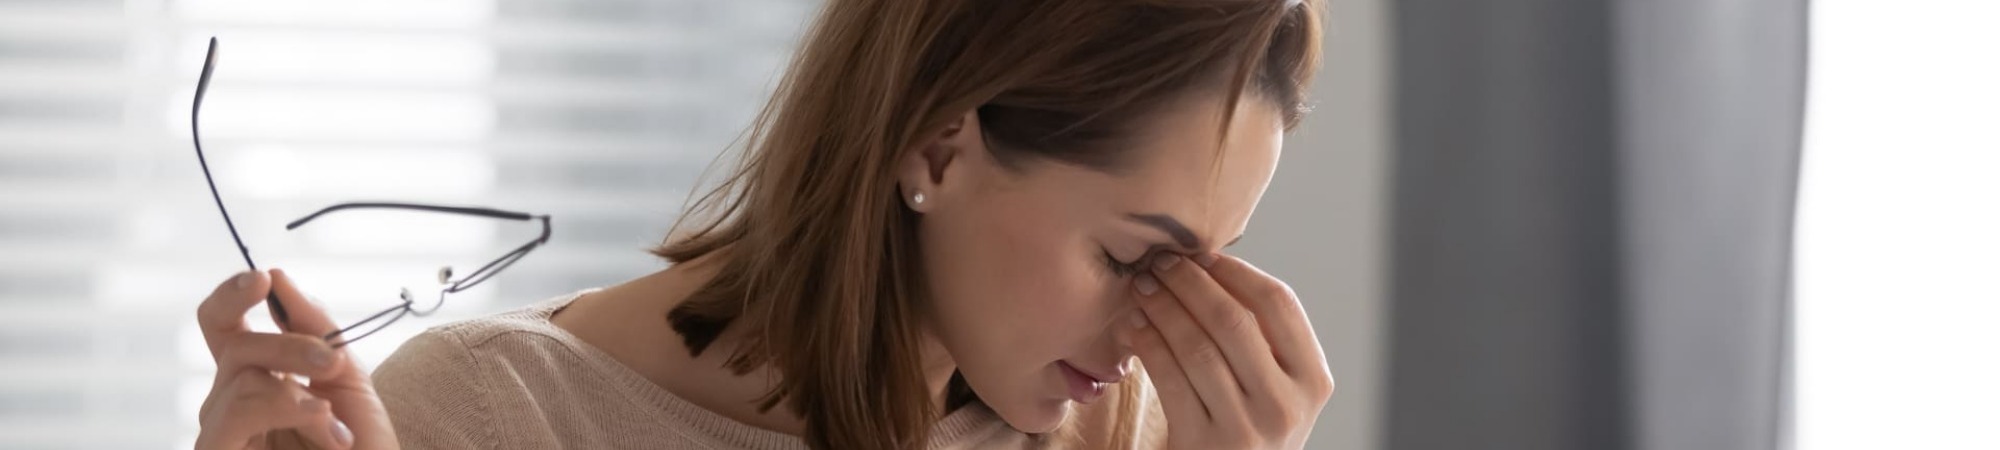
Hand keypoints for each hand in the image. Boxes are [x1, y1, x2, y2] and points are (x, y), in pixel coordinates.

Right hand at [195, 269, 399, 449]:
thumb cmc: (357, 446)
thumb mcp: (346, 379)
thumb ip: (316, 329)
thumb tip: (277, 277)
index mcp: (255, 376)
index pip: (223, 323)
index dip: (232, 295)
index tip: (263, 279)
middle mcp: (228, 400)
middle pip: (234, 342)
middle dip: (290, 343)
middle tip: (334, 361)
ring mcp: (220, 431)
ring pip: (241, 374)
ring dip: (299, 387)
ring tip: (333, 420)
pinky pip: (236, 409)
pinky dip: (287, 407)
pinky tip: (324, 424)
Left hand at [1119, 253, 1333, 449]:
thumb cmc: (1251, 427)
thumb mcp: (1277, 388)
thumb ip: (1263, 341)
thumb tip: (1211, 266)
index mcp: (1313, 380)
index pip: (1280, 304)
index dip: (1237, 272)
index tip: (1203, 254)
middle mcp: (1286, 405)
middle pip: (1234, 321)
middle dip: (1191, 283)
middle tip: (1162, 262)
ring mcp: (1245, 428)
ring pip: (1197, 348)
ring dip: (1163, 309)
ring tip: (1143, 288)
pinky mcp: (1203, 445)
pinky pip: (1170, 380)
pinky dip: (1149, 345)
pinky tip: (1134, 326)